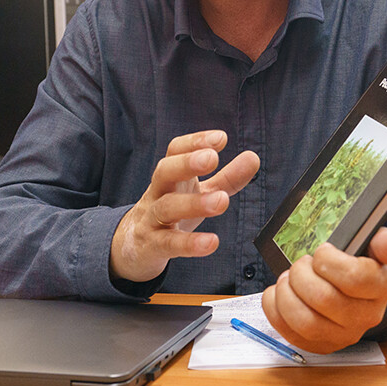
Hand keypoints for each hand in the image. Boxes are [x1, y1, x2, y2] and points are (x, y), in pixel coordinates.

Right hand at [110, 130, 259, 283]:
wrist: (133, 247)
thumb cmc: (170, 214)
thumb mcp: (198, 194)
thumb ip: (226, 178)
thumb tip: (253, 157)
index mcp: (170, 176)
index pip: (175, 150)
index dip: (195, 142)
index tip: (220, 138)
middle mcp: (158, 193)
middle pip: (164, 171)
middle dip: (187, 163)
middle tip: (212, 158)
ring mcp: (151, 219)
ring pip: (167, 207)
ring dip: (194, 203)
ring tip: (222, 201)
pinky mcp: (152, 246)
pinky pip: (168, 243)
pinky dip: (189, 243)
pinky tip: (211, 242)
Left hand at [261, 228, 386, 353]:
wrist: (360, 290)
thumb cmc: (363, 262)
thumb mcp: (377, 245)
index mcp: (381, 288)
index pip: (355, 278)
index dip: (329, 261)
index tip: (322, 250)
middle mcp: (366, 317)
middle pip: (325, 300)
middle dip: (302, 275)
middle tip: (302, 263)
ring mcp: (343, 336)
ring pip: (305, 322)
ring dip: (287, 295)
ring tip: (288, 279)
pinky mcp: (322, 345)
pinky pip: (290, 334)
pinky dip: (275, 310)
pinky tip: (280, 293)